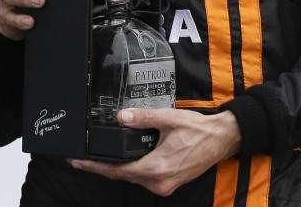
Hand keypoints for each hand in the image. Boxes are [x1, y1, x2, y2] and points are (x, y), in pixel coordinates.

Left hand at [69, 108, 241, 196]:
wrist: (221, 140)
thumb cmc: (199, 130)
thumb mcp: (168, 119)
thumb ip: (143, 117)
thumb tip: (122, 116)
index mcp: (157, 167)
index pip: (117, 170)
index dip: (95, 166)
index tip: (78, 162)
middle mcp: (160, 182)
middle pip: (122, 175)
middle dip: (103, 166)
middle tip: (83, 158)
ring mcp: (165, 185)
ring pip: (133, 177)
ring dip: (117, 168)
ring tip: (101, 156)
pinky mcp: (168, 183)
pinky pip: (143, 177)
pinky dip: (131, 169)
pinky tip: (125, 159)